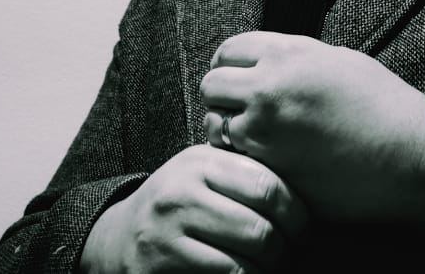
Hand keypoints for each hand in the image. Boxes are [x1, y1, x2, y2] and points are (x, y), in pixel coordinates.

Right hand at [78, 144, 307, 273]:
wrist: (117, 237)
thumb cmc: (179, 203)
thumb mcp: (204, 172)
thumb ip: (244, 171)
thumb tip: (307, 181)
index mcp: (200, 162)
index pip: (268, 186)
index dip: (296, 213)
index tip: (302, 227)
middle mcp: (181, 194)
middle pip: (260, 230)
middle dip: (283, 249)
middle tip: (286, 252)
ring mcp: (166, 234)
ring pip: (243, 265)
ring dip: (264, 272)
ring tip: (266, 266)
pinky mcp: (157, 267)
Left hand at [200, 31, 424, 227]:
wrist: (409, 155)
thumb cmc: (383, 104)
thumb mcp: (338, 59)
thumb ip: (295, 56)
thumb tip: (267, 60)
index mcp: (288, 55)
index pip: (229, 50)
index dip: (230, 64)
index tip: (236, 77)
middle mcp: (269, 89)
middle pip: (212, 86)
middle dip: (221, 96)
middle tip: (236, 108)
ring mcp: (266, 132)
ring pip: (215, 125)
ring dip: (227, 129)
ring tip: (250, 137)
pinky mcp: (270, 169)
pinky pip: (233, 161)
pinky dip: (240, 160)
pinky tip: (261, 161)